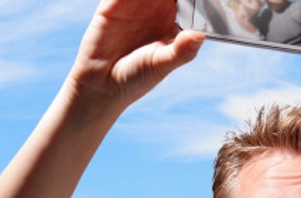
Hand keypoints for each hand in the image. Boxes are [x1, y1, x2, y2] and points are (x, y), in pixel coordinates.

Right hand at [68, 0, 204, 112]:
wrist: (101, 85)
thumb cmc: (136, 79)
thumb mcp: (161, 66)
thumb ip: (181, 51)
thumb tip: (199, 37)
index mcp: (175, 22)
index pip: (189, 1)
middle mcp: (157, 9)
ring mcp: (136, 3)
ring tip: (159, 0)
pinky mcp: (112, 3)